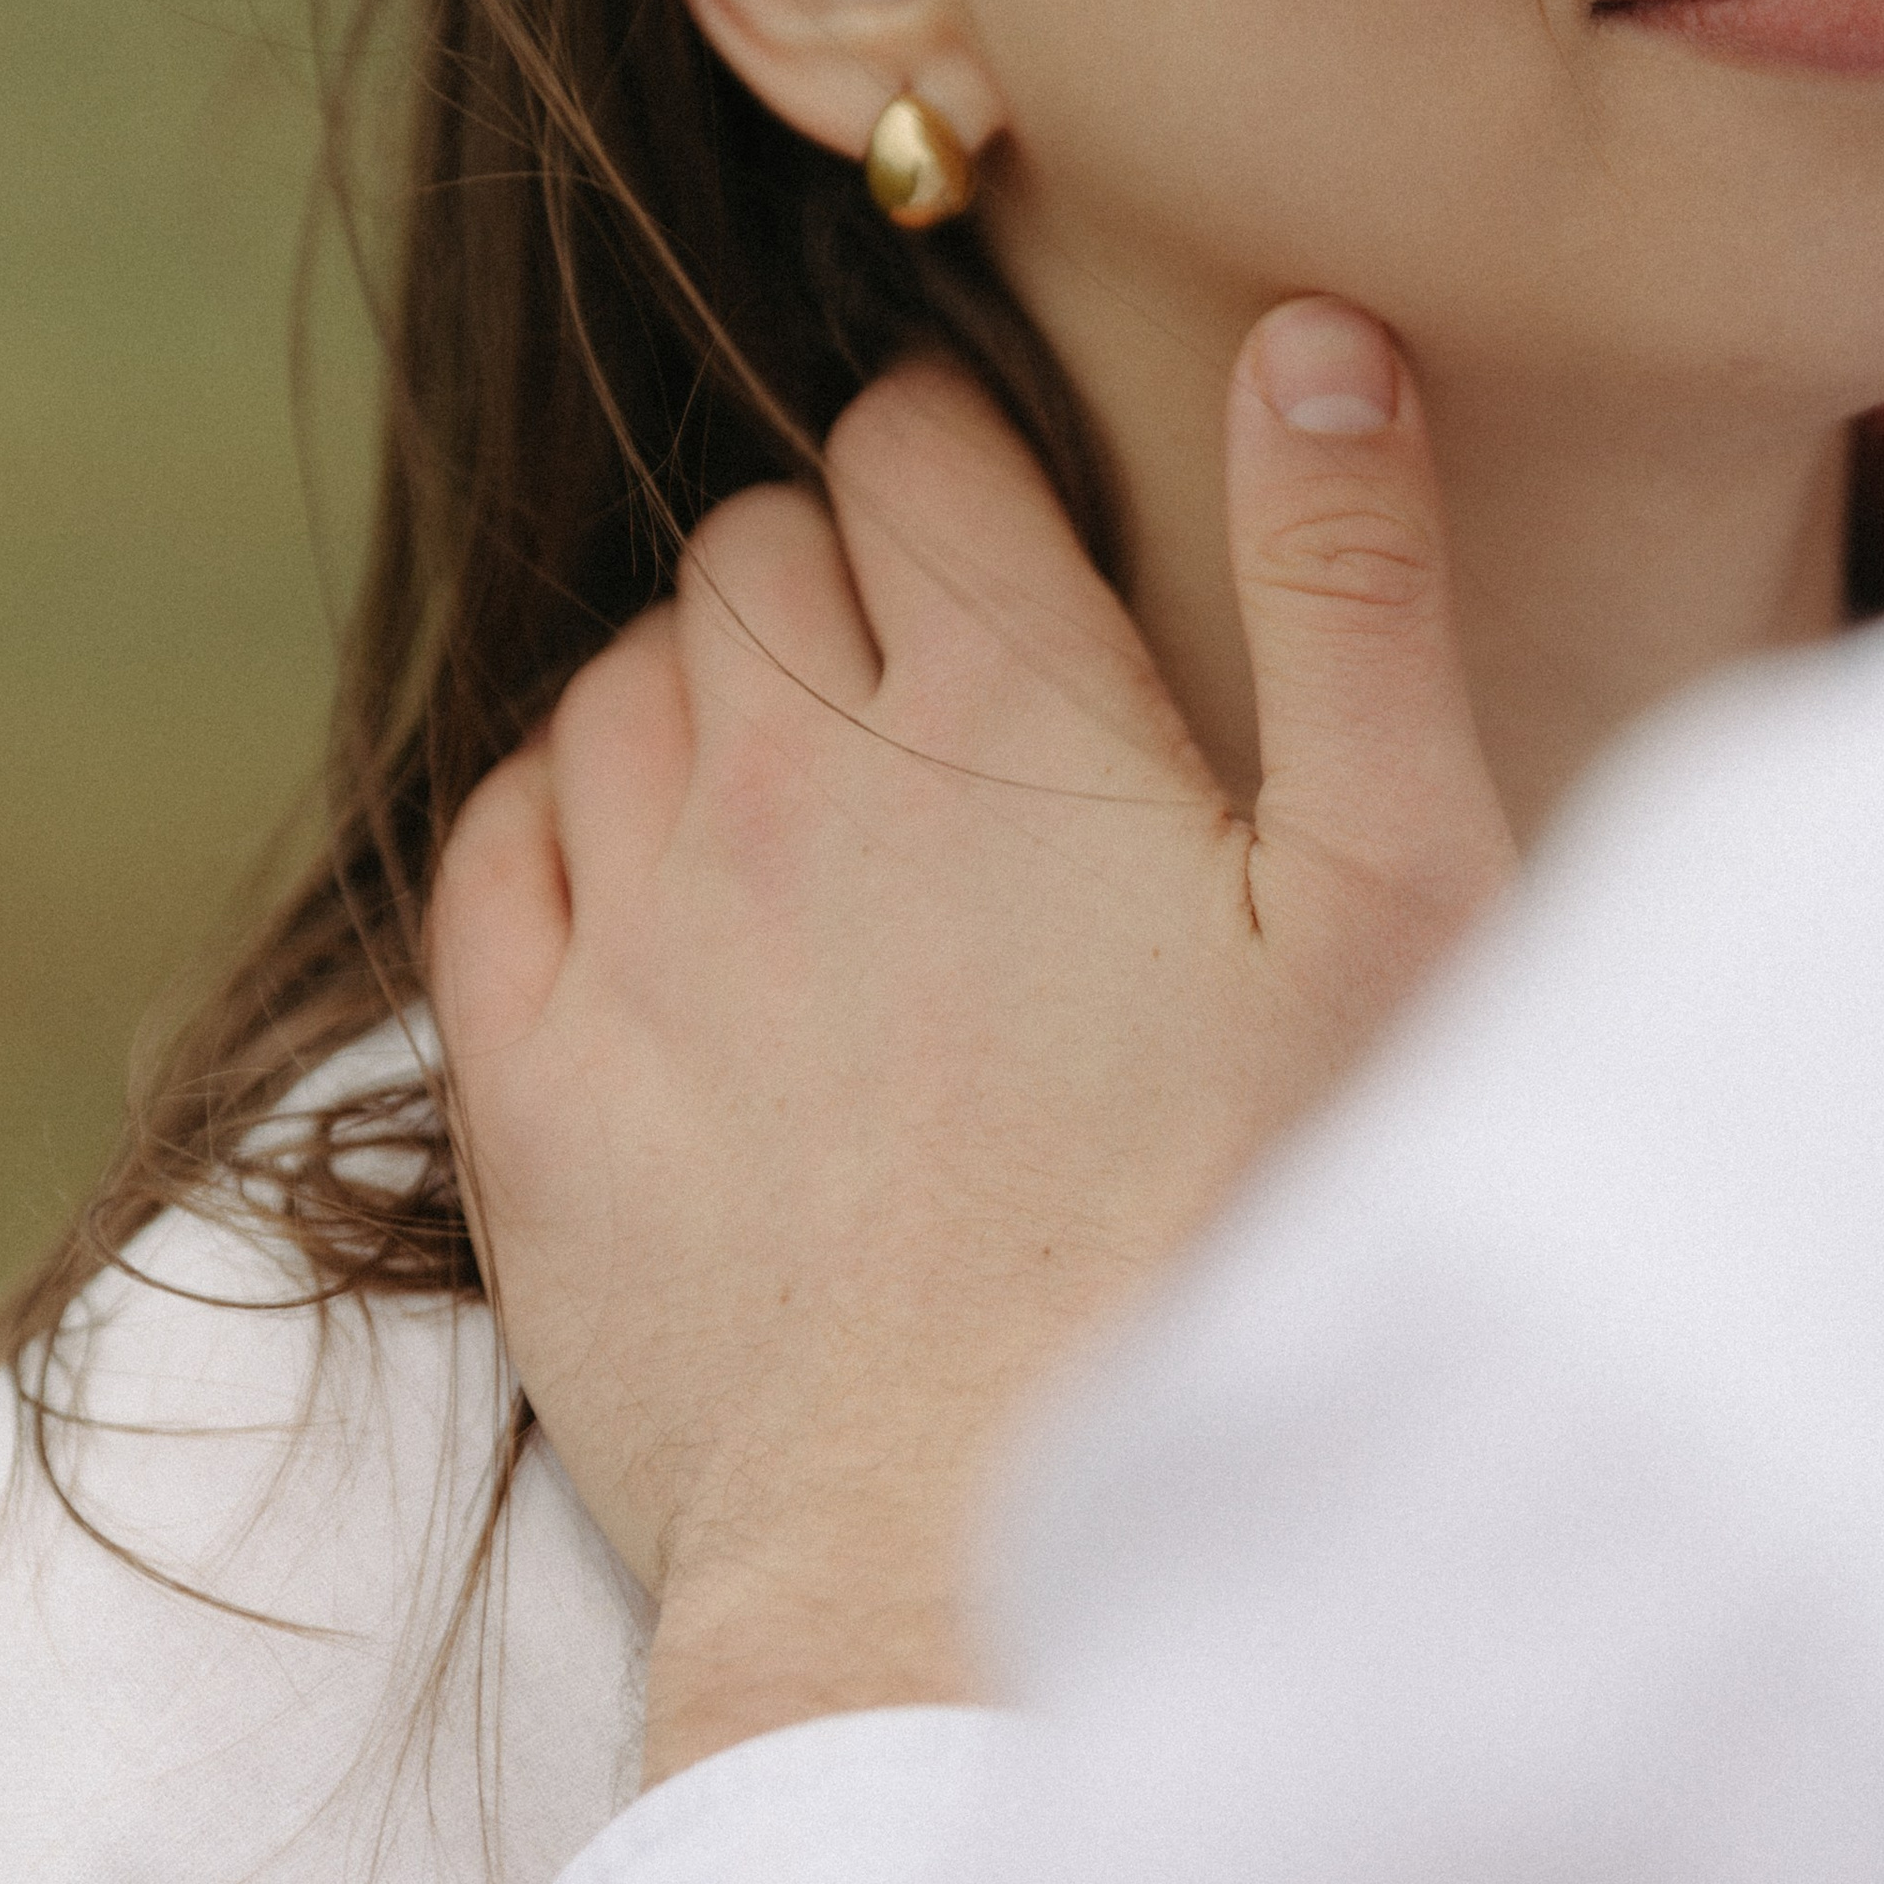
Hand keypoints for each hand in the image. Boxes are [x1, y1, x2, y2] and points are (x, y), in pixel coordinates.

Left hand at [429, 301, 1514, 1780]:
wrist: (980, 1550)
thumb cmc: (1238, 1228)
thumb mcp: (1391, 897)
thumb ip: (1350, 587)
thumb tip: (1314, 332)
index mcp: (1002, 700)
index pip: (908, 443)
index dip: (959, 459)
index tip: (1005, 533)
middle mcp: (786, 770)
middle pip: (756, 545)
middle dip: (842, 576)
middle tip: (940, 701)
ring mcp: (637, 923)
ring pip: (620, 681)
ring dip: (706, 698)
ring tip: (816, 812)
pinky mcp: (530, 1080)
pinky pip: (491, 845)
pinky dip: (560, 825)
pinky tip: (657, 900)